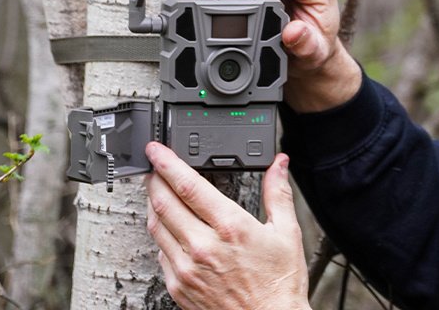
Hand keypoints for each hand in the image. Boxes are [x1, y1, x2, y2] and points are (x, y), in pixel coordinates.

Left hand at [146, 142, 309, 309]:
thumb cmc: (279, 283)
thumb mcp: (286, 231)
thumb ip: (278, 192)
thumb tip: (279, 164)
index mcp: (229, 226)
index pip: (188, 186)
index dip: (168, 163)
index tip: (157, 150)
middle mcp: (202, 247)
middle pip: (164, 203)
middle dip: (154, 179)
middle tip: (152, 166)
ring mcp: (187, 269)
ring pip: (156, 228)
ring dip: (153, 205)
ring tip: (157, 191)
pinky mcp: (179, 288)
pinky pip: (160, 254)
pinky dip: (160, 235)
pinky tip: (169, 228)